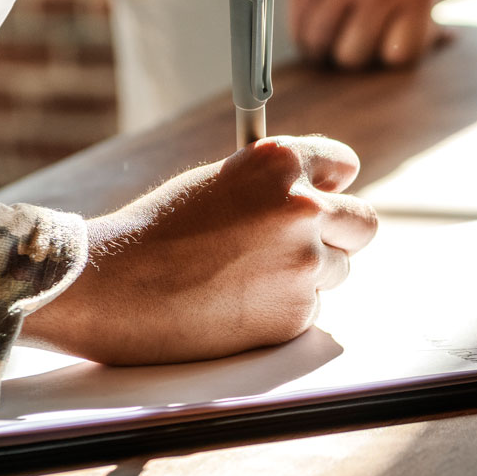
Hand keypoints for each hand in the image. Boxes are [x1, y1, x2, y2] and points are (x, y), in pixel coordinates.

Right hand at [21, 137, 377, 364]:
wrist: (112, 287)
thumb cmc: (158, 229)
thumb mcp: (222, 180)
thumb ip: (278, 182)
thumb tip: (322, 187)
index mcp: (282, 163)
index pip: (345, 164)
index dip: (334, 180)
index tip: (329, 190)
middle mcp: (303, 207)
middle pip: (364, 223)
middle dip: (342, 231)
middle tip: (311, 239)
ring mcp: (303, 262)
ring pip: (338, 269)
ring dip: (310, 272)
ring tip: (250, 275)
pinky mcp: (296, 313)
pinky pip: (312, 307)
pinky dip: (286, 307)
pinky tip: (240, 303)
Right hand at [291, 0, 448, 67]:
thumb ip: (429, 23)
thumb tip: (448, 44)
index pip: (398, 58)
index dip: (389, 58)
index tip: (385, 48)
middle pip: (353, 57)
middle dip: (352, 57)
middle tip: (354, 44)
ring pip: (318, 42)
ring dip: (320, 51)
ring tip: (327, 46)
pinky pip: (297, 20)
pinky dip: (301, 34)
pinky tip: (311, 33)